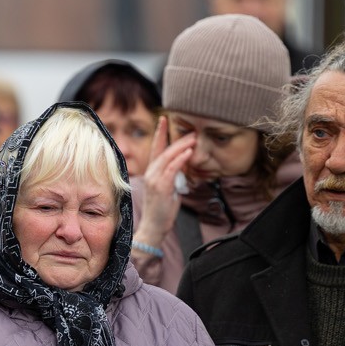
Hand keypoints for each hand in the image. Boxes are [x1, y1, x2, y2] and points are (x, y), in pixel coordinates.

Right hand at [134, 117, 195, 246]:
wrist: (154, 226)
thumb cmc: (162, 209)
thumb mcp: (169, 188)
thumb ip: (174, 175)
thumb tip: (184, 165)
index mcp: (152, 172)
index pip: (155, 149)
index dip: (159, 133)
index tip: (164, 119)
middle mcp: (150, 174)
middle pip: (164, 150)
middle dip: (178, 139)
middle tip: (192, 131)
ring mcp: (154, 180)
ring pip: (168, 157)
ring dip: (182, 147)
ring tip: (194, 139)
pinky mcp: (161, 187)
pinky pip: (172, 169)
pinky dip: (181, 160)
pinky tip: (189, 153)